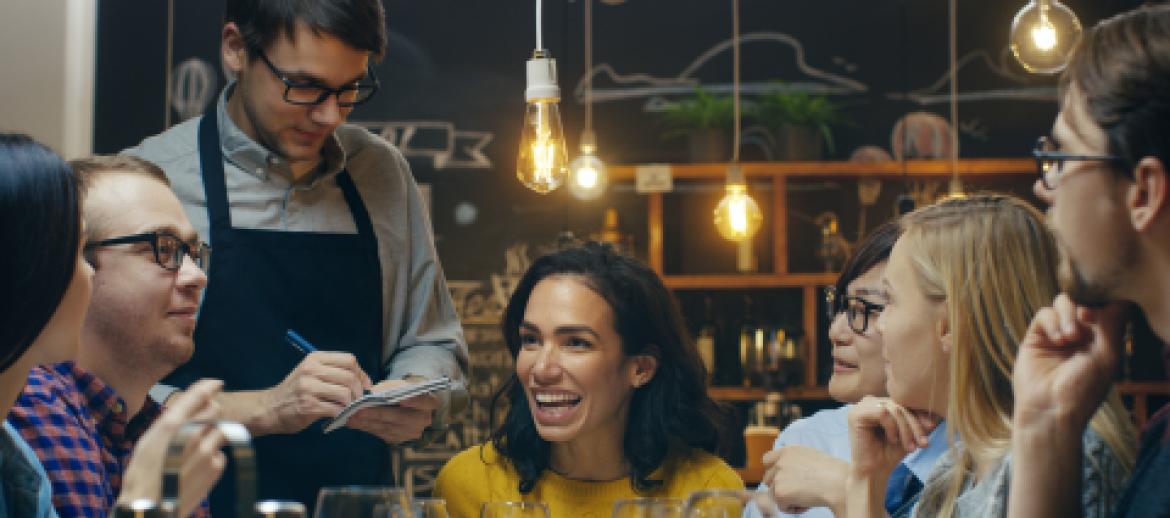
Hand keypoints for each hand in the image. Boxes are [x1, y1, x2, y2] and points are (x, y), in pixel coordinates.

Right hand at [120, 379, 226, 517]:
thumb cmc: (142, 476)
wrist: (150, 508)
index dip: (209, 386)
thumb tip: (187, 411)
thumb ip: (169, 424)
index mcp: (170, 426)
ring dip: (211, 435)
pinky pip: (220, 454)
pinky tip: (196, 468)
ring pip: (220, 431)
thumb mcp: (148, 442)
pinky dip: (212, 457)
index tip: (216, 383)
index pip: (197, 395)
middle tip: (200, 424)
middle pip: (215, 410)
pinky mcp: (215, 468)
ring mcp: (207, 451)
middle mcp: (191, 435)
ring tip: (195, 451)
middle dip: (210, 412)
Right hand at [263, 352, 372, 433]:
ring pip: (345, 393)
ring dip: (350, 404)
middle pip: (350, 377)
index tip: (364, 385)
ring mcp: (308, 388)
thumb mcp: (311, 373)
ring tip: (345, 408)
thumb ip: (334, 372)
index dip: (361, 373)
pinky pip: (336, 409)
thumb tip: (365, 381)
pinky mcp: (308, 405)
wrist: (270, 408)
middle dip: (359, 391)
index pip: (349, 360)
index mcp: (315, 358)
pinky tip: (337, 415)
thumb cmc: (296, 391)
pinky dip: (341, 414)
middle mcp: (311, 370)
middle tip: (357, 401)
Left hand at [346, 379, 438, 444]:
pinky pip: (381, 434)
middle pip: (400, 418)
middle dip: (377, 414)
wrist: (407, 405)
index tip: (401, 399)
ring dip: (367, 423)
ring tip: (351, 416)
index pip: (423, 401)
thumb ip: (388, 390)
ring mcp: (412, 432)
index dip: (414, 401)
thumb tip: (369, 397)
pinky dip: (367, 427)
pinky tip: (354, 422)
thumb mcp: (398, 385)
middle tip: (359, 411)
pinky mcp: (399, 439)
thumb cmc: (402, 390)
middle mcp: (423, 419)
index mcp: (429, 402)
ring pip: (387, 428)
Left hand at [762, 445, 848, 513]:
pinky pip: (781, 506)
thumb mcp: (811, 457)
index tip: (783, 480)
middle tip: (799, 492)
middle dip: (780, 487)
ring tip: (808, 498)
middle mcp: (781, 461)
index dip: (773, 472)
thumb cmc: (834, 473)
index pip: (767, 460)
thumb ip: (795, 462)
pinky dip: (794, 509)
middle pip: (767, 479)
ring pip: (774, 494)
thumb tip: (788, 475)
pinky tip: (808, 503)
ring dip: (788, 499)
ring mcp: (778, 476)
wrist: (840, 483)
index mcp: (789, 450)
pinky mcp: (779, 492)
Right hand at [848, 396, 936, 477]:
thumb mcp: (910, 435)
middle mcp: (871, 401)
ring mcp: (862, 406)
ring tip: (909, 446)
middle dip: (914, 424)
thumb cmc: (890, 453)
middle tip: (923, 443)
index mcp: (882, 403)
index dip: (919, 413)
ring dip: (906, 429)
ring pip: (893, 408)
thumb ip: (920, 423)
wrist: (874, 471)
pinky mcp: (856, 414)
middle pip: (900, 404)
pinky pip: (882, 412)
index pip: (904, 401)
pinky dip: (892, 427)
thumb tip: (938, 414)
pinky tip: (892, 440)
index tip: (932, 427)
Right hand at [1013, 294, 1128, 431]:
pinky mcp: (1036, 336)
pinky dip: (1052, 322)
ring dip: (1068, 314)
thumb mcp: (1107, 356)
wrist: (1051, 407)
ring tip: (1070, 337)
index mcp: (1103, 339)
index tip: (1098, 314)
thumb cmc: (1084, 388)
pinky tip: (1057, 340)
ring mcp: (1058, 333)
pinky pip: (1044, 314)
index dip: (1103, 301)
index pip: (1106, 306)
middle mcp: (1081, 333)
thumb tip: (1106, 298)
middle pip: (1083, 299)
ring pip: (1063, 302)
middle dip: (1085, 305)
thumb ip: (1111, 324)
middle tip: (1086, 319)